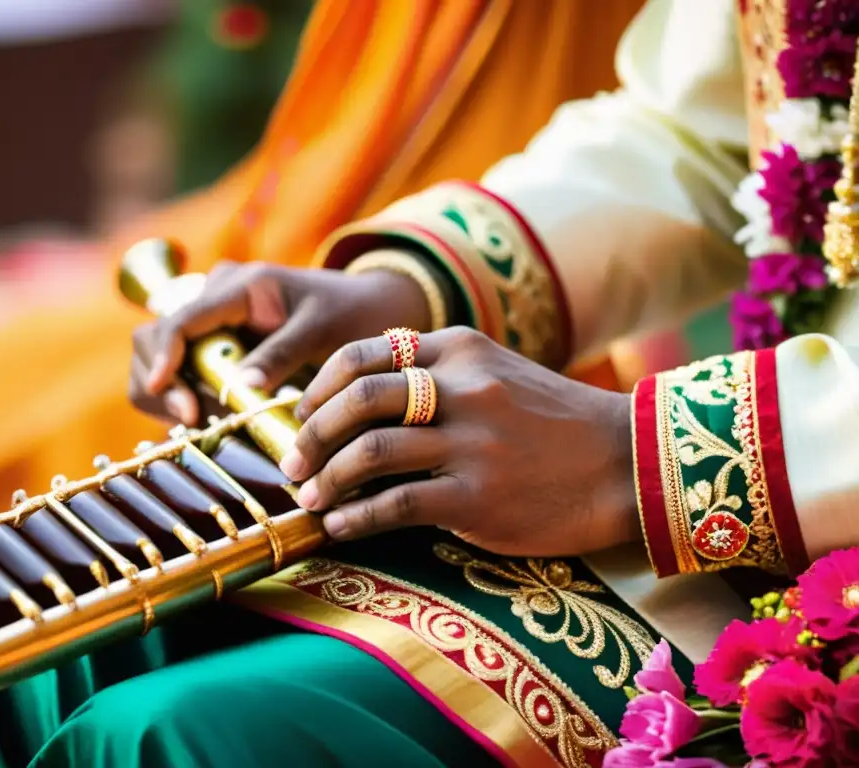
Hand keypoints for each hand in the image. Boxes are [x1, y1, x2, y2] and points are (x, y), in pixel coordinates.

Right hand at [128, 255, 431, 423]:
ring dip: (169, 395)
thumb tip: (237, 387)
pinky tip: (209, 417)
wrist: (364, 308)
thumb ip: (281, 353)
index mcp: (239, 285)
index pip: (179, 320)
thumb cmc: (348, 313)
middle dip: (162, 384)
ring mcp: (207, 320)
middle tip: (197, 419)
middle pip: (151, 338)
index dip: (165, 360)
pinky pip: (177, 373)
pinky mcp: (210, 344)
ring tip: (208, 421)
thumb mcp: (322, 329)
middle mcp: (212, 297)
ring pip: (155, 359)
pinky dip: (182, 398)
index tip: (174, 401)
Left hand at [279, 327, 640, 556]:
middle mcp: (463, 387)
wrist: (627, 463)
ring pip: (369, 451)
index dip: (317, 387)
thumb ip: (436, 374)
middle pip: (357, 398)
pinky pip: (396, 504)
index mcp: (460, 349)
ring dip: (326, 477)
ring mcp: (472, 442)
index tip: (298, 413)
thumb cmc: (554, 422)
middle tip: (291, 460)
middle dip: (309, 432)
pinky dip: (356, 518)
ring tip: (310, 495)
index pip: (363, 354)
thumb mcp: (496, 373)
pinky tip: (340, 527)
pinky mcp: (480, 496)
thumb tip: (356, 401)